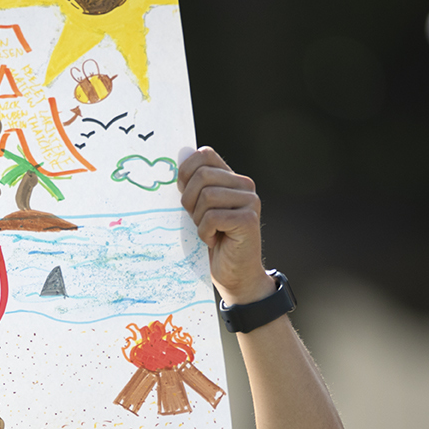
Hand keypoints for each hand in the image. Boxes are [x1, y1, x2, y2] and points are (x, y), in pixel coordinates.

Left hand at [178, 147, 273, 303]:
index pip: (205, 154)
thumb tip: (179, 157)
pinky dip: (205, 232)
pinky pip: (212, 217)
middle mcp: (244, 185)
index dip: (186, 170)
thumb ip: (193, 186)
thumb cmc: (213, 241)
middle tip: (195, 219)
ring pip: (206, 196)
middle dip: (188, 200)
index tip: (182, 192)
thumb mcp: (198, 209)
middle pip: (202, 176)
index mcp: (231, 178)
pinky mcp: (248, 220)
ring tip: (207, 231)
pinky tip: (213, 240)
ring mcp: (249, 201)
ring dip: (198, 219)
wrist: (235, 275)